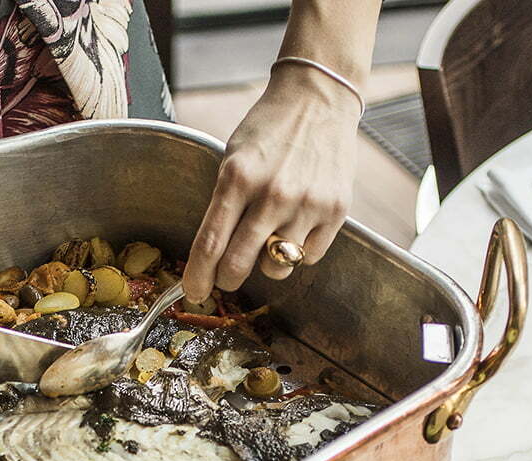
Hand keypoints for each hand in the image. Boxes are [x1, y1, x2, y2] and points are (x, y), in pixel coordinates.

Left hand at [183, 62, 360, 301]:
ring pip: (277, 268)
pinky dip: (299, 251)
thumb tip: (211, 255)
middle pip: (239, 264)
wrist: (319, 97)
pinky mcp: (336, 210)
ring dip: (267, 263)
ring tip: (270, 237)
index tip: (195, 292)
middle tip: (227, 276)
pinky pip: (309, 257)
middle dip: (227, 279)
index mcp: (238, 178)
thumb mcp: (233, 158)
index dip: (198, 276)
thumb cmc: (269, 129)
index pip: (210, 243)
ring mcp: (307, 204)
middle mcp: (273, 194)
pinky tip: (298, 225)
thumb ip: (224, 203)